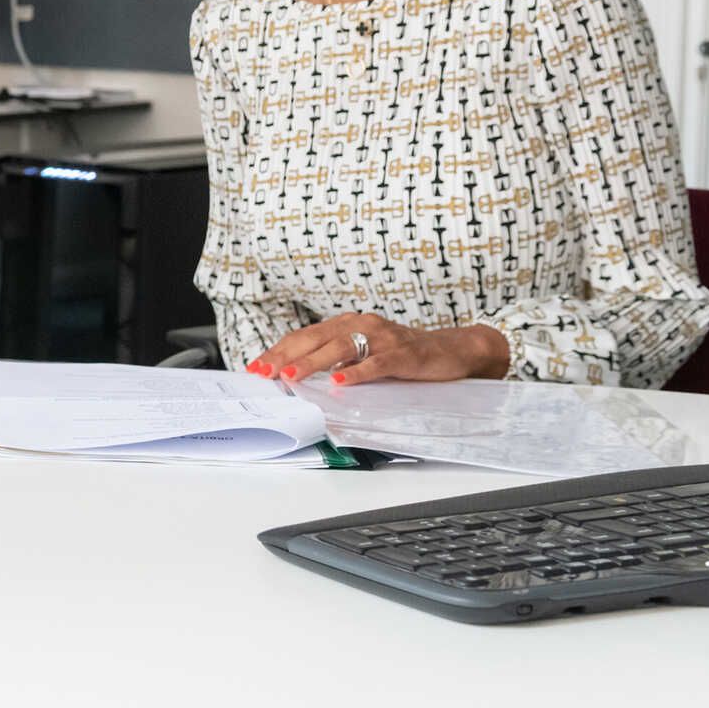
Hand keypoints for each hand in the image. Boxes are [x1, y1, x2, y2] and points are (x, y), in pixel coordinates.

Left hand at [247, 314, 510, 384]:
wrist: (453, 350)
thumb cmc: (403, 355)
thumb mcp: (365, 354)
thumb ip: (337, 361)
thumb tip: (297, 377)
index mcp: (348, 325)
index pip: (305, 336)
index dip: (278, 350)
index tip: (255, 367)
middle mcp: (362, 325)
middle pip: (315, 339)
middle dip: (285, 356)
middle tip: (263, 372)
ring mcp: (383, 339)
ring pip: (341, 348)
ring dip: (313, 363)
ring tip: (291, 375)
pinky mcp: (403, 354)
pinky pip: (377, 363)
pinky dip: (357, 372)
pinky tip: (341, 382)